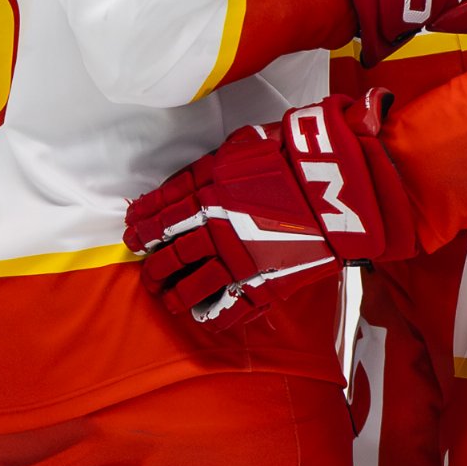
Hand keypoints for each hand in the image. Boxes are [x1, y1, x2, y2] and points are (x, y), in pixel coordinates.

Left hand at [124, 93, 414, 330]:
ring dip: (176, 293)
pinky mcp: (266, 282)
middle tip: (146, 271)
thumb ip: (206, 168)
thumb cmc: (290, 156)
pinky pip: (233, 307)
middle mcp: (216, 230)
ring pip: (196, 283)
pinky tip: (204, 318)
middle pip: (173, 253)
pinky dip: (215, 316)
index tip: (131, 233)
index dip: (143, 226)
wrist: (335, 186)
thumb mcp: (239, 147)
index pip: (162, 215)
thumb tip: (180, 185)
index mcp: (207, 194)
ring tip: (167, 298)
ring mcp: (240, 260)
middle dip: (155, 264)